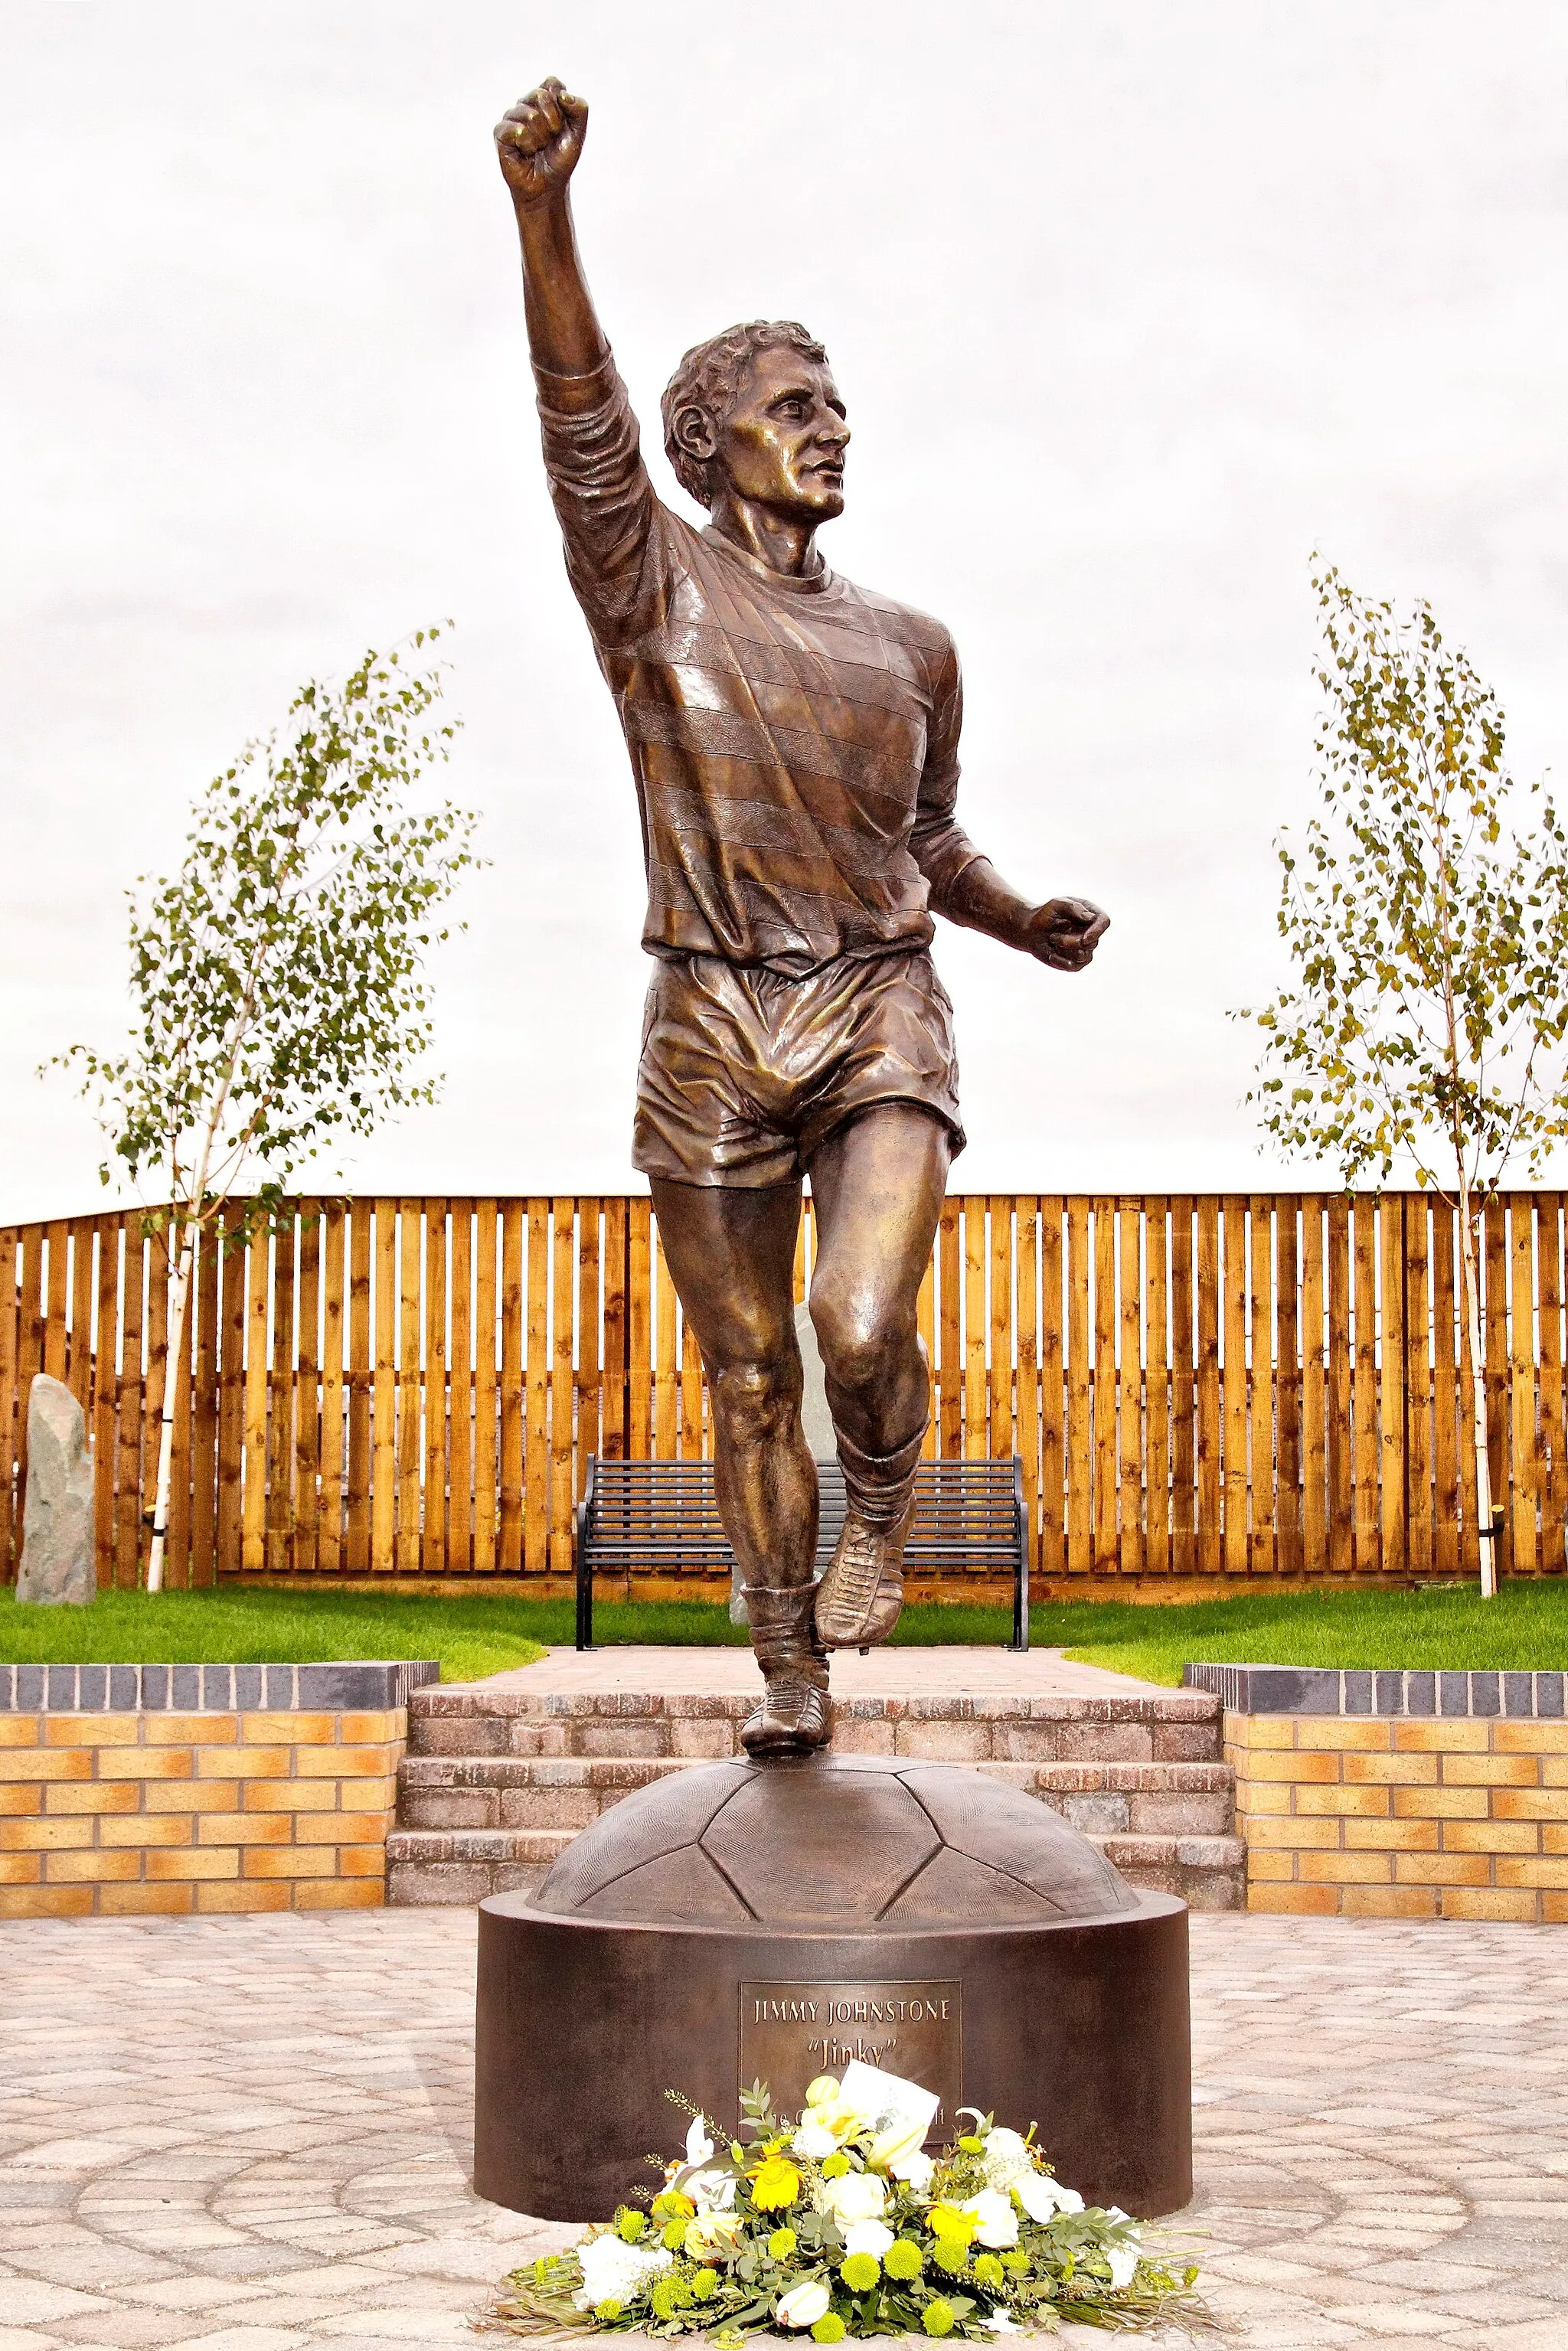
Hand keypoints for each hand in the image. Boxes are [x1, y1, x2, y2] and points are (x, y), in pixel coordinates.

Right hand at [495, 77, 587, 206]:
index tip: (561, 126)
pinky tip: (525, 153)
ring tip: (537, 149)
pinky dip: (527, 145)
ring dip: (540, 138)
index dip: (561, 106)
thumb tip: (562, 95)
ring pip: (531, 115)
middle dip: (553, 123)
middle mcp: (526, 104)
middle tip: (549, 141)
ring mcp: (512, 117)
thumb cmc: (560, 160)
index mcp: (544, 99)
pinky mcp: (500, 132)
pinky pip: (518, 130)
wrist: (548, 187)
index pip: (552, 84)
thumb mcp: (578, 133)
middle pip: (542, 96)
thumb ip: (580, 109)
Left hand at [1023, 895, 1109, 971]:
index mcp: (1091, 914)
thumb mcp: (1057, 904)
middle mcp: (1091, 932)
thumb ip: (1073, 908)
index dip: (1097, 931)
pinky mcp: (1076, 962)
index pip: (1104, 922)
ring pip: (1083, 956)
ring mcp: (1085, 948)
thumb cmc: (1045, 914)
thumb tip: (1090, 918)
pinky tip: (1051, 954)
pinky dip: (1060, 961)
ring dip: (1063, 949)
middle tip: (1052, 935)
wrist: (1030, 929)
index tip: (1084, 938)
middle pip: (1091, 943)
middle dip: (1070, 941)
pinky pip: (1074, 967)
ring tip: (1052, 940)